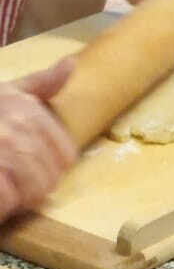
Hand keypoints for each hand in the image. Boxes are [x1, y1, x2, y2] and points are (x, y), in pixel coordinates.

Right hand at [0, 60, 76, 221]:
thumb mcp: (7, 93)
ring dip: (24, 198)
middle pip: (50, 175)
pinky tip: (1, 200)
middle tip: (28, 191)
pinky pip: (7, 198)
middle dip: (41, 188)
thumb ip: (40, 83)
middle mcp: (13, 126)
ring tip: (13, 196)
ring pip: (32, 189)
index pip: (65, 153)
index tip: (48, 173)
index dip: (58, 169)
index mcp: (24, 108)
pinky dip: (6, 205)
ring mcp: (1, 150)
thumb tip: (71, 63)